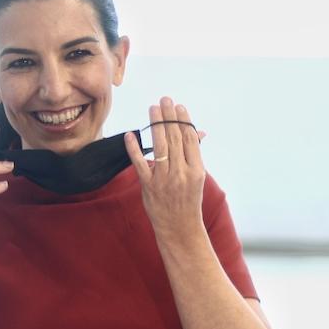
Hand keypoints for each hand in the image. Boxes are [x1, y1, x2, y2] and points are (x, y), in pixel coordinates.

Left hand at [125, 97, 205, 243]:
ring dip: (155, 124)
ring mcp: (164, 179)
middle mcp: (181, 173)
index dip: (183, 120)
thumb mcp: (198, 178)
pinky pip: (140, 163)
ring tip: (153, 108)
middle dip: (169, 116)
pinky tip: (130, 134)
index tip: (178, 106)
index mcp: (196, 170)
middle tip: (164, 99)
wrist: (180, 229)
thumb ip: (194, 155)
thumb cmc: (189, 201)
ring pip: (159, 146)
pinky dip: (134, 148)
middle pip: (174, 138)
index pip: (189, 139)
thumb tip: (198, 132)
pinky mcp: (148, 186)